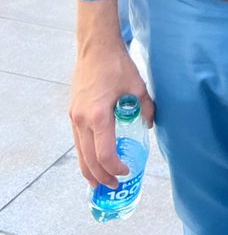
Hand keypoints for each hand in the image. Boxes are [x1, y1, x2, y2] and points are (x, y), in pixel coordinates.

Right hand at [69, 38, 154, 188]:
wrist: (95, 47)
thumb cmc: (117, 65)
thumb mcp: (138, 86)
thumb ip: (145, 108)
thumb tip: (148, 124)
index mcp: (99, 116)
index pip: (104, 154)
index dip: (115, 168)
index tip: (127, 171)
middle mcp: (82, 120)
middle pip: (88, 160)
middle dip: (101, 177)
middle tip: (114, 186)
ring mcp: (74, 117)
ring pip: (79, 153)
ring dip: (89, 170)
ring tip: (101, 182)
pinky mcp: (72, 112)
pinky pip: (78, 141)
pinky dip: (85, 155)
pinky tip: (94, 160)